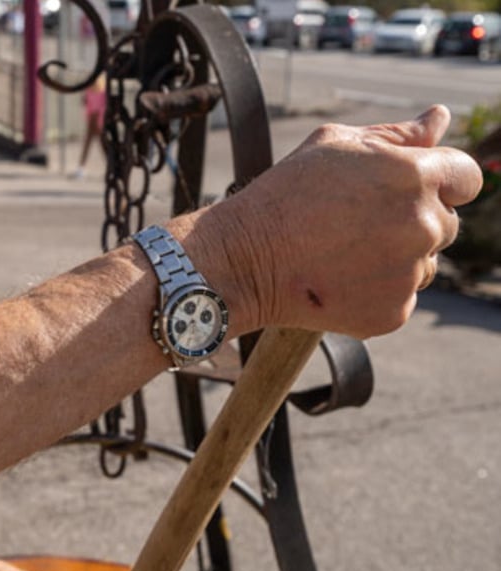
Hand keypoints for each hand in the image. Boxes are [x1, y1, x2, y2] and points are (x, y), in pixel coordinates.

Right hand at [196, 104, 480, 338]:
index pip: (467, 178)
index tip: (403, 191)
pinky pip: (400, 296)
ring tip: (342, 253)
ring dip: (398, 257)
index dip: (439, 181)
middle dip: (412, 220)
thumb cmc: (283, 194)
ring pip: (425, 262)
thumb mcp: (333, 145)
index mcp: (416, 176)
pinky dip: (376, 290)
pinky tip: (338, 278)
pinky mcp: (393, 312)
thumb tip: (440, 119)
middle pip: (446, 223)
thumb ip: (396, 134)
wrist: (242, 260)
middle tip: (356, 223)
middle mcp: (423, 225)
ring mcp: (410, 273)